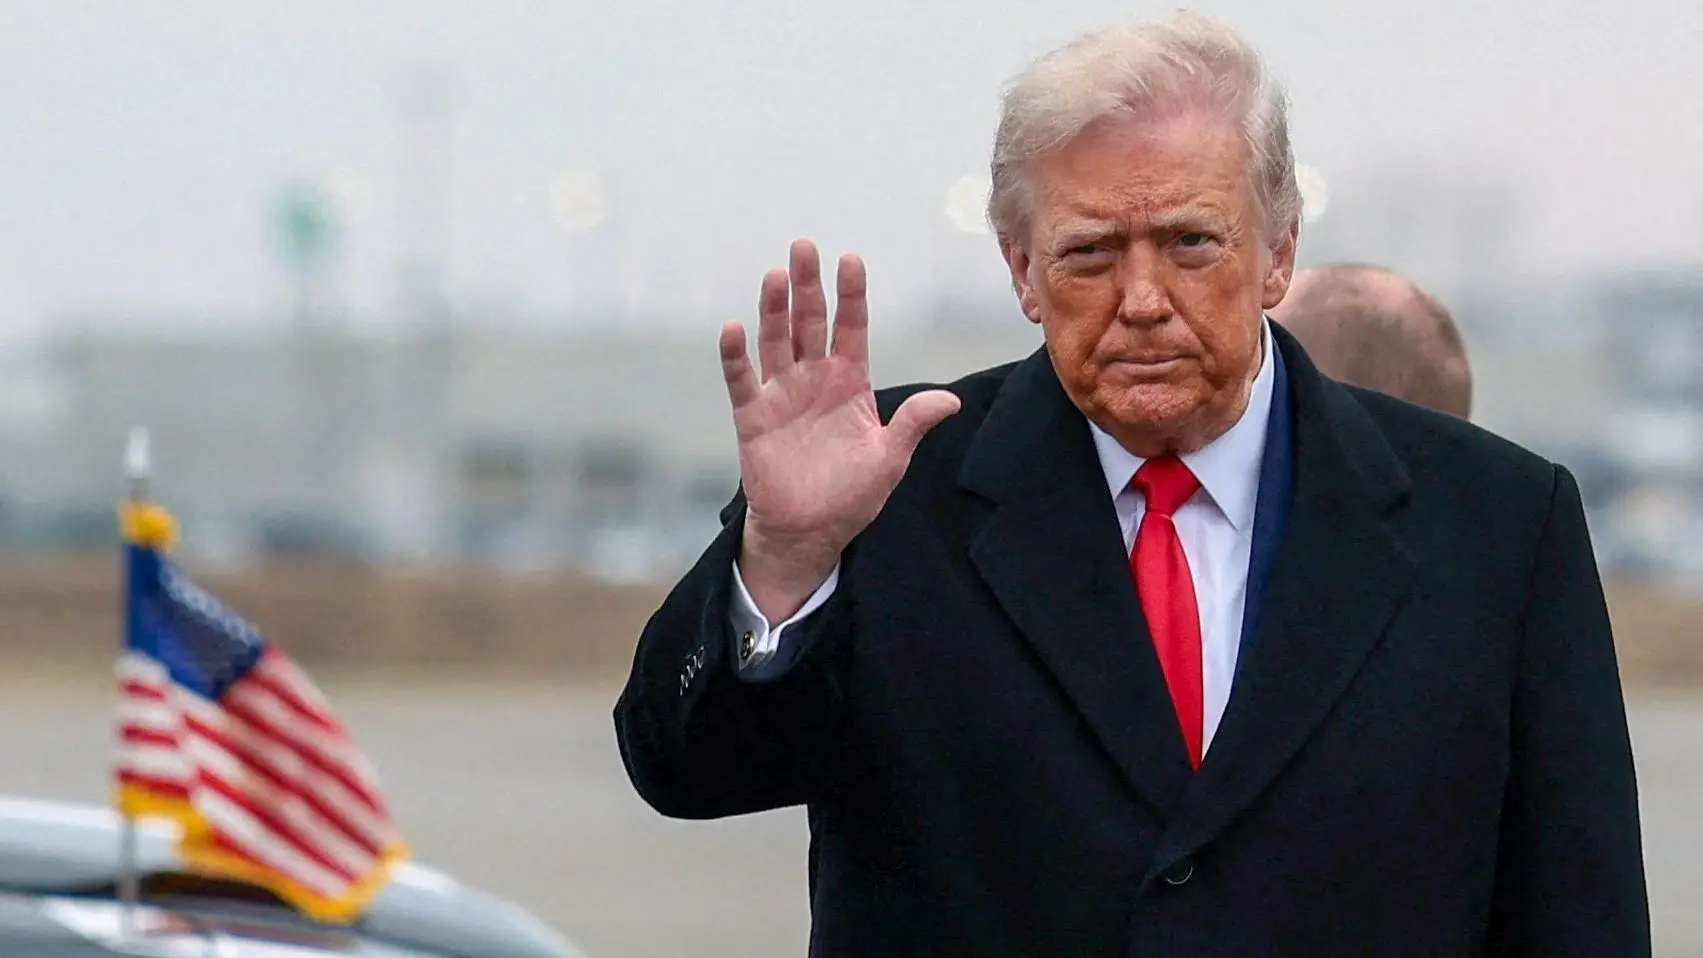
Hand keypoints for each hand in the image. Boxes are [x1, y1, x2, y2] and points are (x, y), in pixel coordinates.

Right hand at [720, 239, 960, 617]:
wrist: (809, 531)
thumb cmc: (852, 495)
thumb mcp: (889, 459)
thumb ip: (912, 424)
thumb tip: (951, 402)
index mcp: (850, 382)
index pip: (851, 328)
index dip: (851, 295)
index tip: (850, 259)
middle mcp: (814, 379)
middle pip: (809, 322)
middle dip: (808, 285)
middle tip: (804, 246)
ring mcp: (781, 394)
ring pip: (775, 341)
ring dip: (773, 309)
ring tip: (776, 275)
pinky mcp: (753, 416)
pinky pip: (742, 380)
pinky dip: (735, 355)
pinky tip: (733, 328)